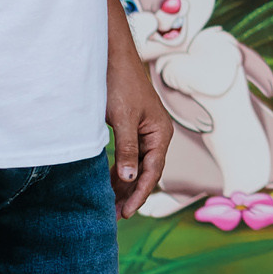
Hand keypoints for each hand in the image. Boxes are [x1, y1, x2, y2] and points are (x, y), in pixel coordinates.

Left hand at [107, 63, 172, 218]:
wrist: (112, 58)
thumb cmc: (120, 85)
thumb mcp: (122, 119)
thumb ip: (127, 150)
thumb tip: (130, 179)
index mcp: (161, 133)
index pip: (153, 171)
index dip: (140, 193)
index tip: (126, 212)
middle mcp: (157, 135)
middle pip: (147, 171)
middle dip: (132, 193)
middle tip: (115, 215)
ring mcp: (145, 132)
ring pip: (137, 165)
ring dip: (126, 184)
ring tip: (111, 203)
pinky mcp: (132, 128)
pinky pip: (130, 156)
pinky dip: (121, 170)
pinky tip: (110, 181)